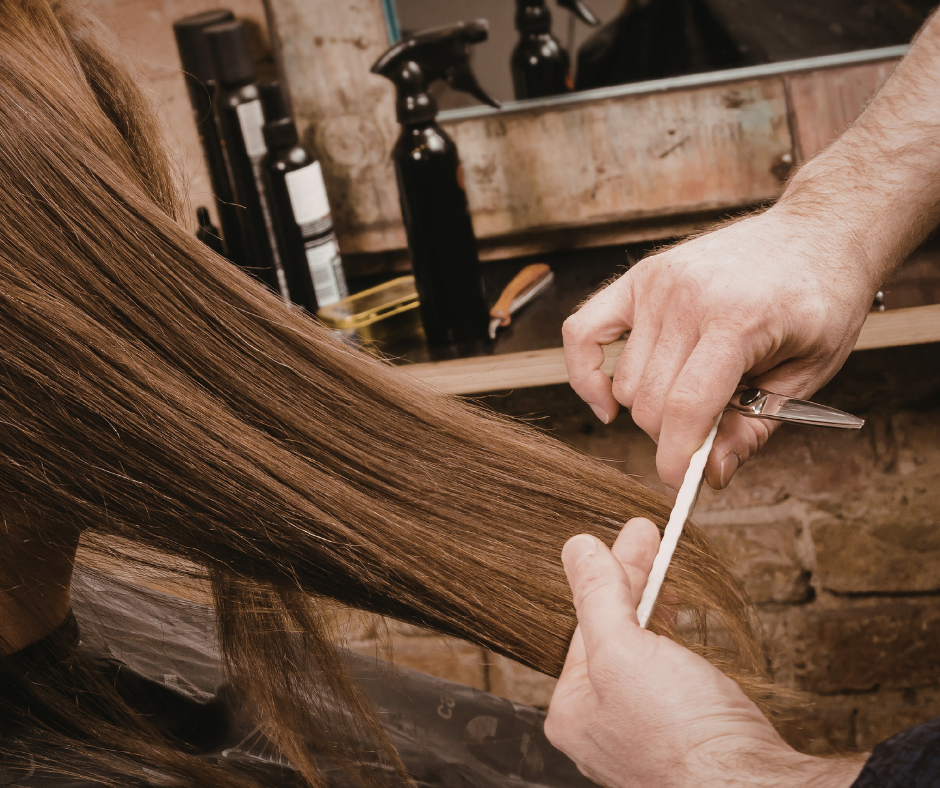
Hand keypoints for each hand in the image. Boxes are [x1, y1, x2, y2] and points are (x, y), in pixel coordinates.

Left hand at [544, 518, 865, 787]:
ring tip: (665, 569)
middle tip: (649, 536)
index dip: (610, 573)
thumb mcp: (623, 650)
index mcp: (572, 712)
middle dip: (632, 582)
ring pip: (641, 653)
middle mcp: (602, 728)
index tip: (633, 535)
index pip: (585, 624)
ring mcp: (642, 734)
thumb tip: (576, 549)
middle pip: (612, 635)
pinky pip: (668, 676)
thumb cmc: (682, 737)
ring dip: (653, 607)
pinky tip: (683, 622)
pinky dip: (673, 641)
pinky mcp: (684, 737)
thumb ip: (598, 597)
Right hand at [562, 207, 876, 489]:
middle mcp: (688, 297)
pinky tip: (607, 398)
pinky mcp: (639, 277)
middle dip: (673, 435)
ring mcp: (657, 283)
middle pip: (651, 401)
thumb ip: (755, 427)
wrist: (815, 232)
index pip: (688, 406)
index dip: (678, 458)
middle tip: (708, 432)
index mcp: (738, 319)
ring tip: (689, 395)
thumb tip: (711, 474)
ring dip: (648, 408)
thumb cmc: (819, 300)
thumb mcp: (808, 373)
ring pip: (625, 381)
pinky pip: (582, 331)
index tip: (679, 485)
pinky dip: (585, 372)